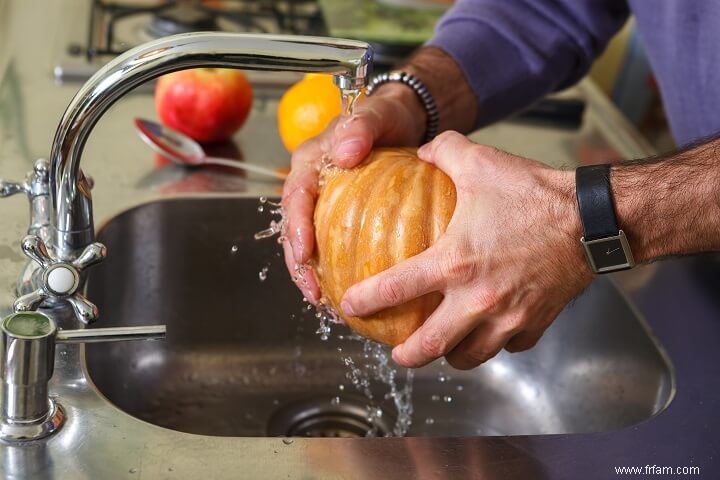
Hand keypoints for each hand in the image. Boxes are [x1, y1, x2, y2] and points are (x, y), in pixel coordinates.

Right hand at [281, 84, 425, 303]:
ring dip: (312, 274)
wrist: (401, 122)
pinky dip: (335, 270)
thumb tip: (345, 152)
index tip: (304, 251)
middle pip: (293, 229)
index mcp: (309, 162)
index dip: (295, 226)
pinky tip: (350, 292)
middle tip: (313, 292)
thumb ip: (360, 128)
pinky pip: (332, 247)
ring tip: (325, 303)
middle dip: (298, 264)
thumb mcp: (376, 115)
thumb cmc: (385, 118)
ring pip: (308, 244)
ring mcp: (323, 205)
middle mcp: (310, 186)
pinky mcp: (340, 219)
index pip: (294, 196)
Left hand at [340, 131, 592, 368]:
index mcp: (454, 262)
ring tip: (442, 346)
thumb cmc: (536, 194)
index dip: (365, 301)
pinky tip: (489, 331)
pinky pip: (508, 347)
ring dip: (450, 355)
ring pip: (469, 357)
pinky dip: (494, 344)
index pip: (394, 289)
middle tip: (397, 351)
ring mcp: (508, 318)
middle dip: (406, 355)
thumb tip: (422, 149)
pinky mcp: (534, 324)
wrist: (595, 218)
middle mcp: (477, 299)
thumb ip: (444, 152)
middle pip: (429, 346)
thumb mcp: (481, 163)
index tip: (351, 306)